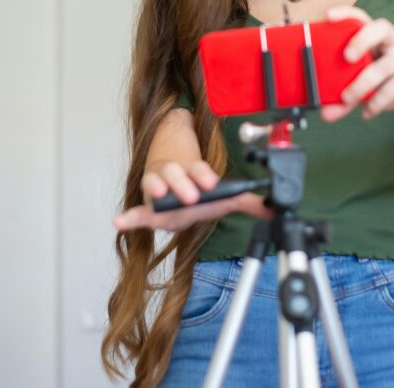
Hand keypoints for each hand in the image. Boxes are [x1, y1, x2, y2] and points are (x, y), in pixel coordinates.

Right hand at [113, 159, 272, 231]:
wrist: (175, 181)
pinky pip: (136, 211)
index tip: (211, 183)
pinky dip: (128, 218)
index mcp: (195, 173)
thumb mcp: (223, 195)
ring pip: (155, 184)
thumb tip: (274, 209)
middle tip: (192, 195)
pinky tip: (120, 222)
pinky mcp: (146, 205)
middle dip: (184, 184)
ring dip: (156, 189)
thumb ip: (247, 201)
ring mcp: (158, 188)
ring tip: (158, 195)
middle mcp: (175, 177)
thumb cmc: (199, 190)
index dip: (205, 175)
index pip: (200, 171)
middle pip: (177, 175)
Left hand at [320, 6, 393, 122]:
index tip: (328, 17)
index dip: (346, 14)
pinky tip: (368, 112)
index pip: (362, 18)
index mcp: (375, 38)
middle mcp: (392, 42)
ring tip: (347, 99)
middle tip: (346, 57)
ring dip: (362, 84)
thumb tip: (325, 113)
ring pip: (385, 65)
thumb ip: (343, 99)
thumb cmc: (386, 85)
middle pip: (381, 28)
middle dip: (362, 39)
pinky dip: (378, 101)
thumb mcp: (362, 89)